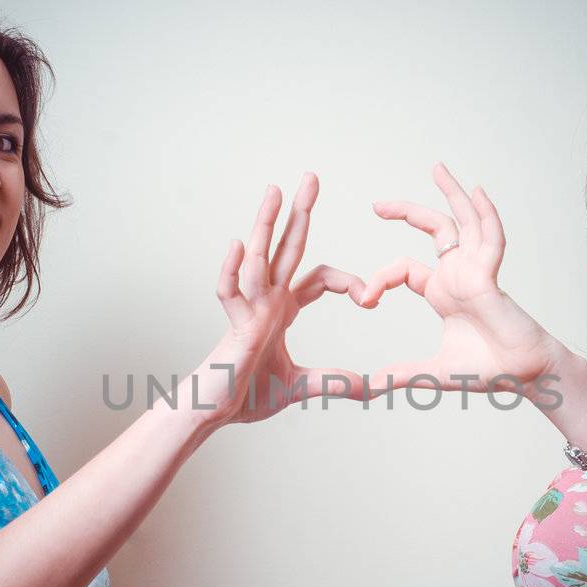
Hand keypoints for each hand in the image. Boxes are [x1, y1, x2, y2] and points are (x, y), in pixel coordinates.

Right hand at [186, 173, 368, 424]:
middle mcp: (266, 301)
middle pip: (286, 247)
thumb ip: (335, 383)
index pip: (319, 278)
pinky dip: (232, 271)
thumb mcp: (302, 386)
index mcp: (282, 309)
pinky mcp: (234, 327)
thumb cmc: (247, 394)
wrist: (214, 410)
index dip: (347, 281)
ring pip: (258, 258)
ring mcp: (249, 309)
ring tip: (274, 191)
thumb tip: (371, 389)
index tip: (369, 301)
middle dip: (299, 212)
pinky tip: (238, 245)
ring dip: (265, 225)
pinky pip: (230, 295)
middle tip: (311, 176)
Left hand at [359, 162, 560, 398]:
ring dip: (452, 195)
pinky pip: (490, 240)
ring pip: (463, 223)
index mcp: (442, 292)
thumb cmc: (488, 370)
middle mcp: (458, 275)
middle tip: (378, 205)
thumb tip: (371, 387)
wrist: (522, 377)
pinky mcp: (491, 277)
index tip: (365, 301)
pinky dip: (485, 216)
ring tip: (437, 168)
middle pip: (434, 230)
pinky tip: (477, 193)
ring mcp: (476, 272)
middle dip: (407, 212)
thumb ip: (403, 374)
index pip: (405, 269)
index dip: (381, 279)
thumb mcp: (433, 371)